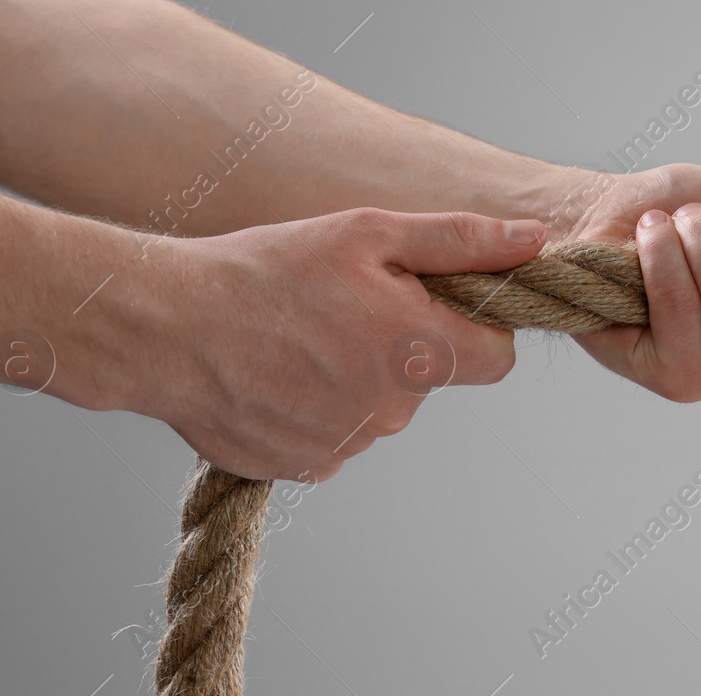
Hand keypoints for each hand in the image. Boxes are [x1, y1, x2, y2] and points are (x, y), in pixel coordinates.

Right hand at [124, 208, 546, 480]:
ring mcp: (349, 445)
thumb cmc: (268, 268)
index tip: (433, 301)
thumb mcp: (369, 233)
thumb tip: (534, 241)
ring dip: (357, 375)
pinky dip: (316, 407)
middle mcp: (395, 411)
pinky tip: (277, 371)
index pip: (497, 357)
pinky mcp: (306, 468)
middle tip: (343, 304)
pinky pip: (336, 435)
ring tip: (299, 334)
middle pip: (431, 378)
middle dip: (404, 344)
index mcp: (423, 352)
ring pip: (381, 406)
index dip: (475, 326)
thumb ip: (461, 241)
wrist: (166, 328)